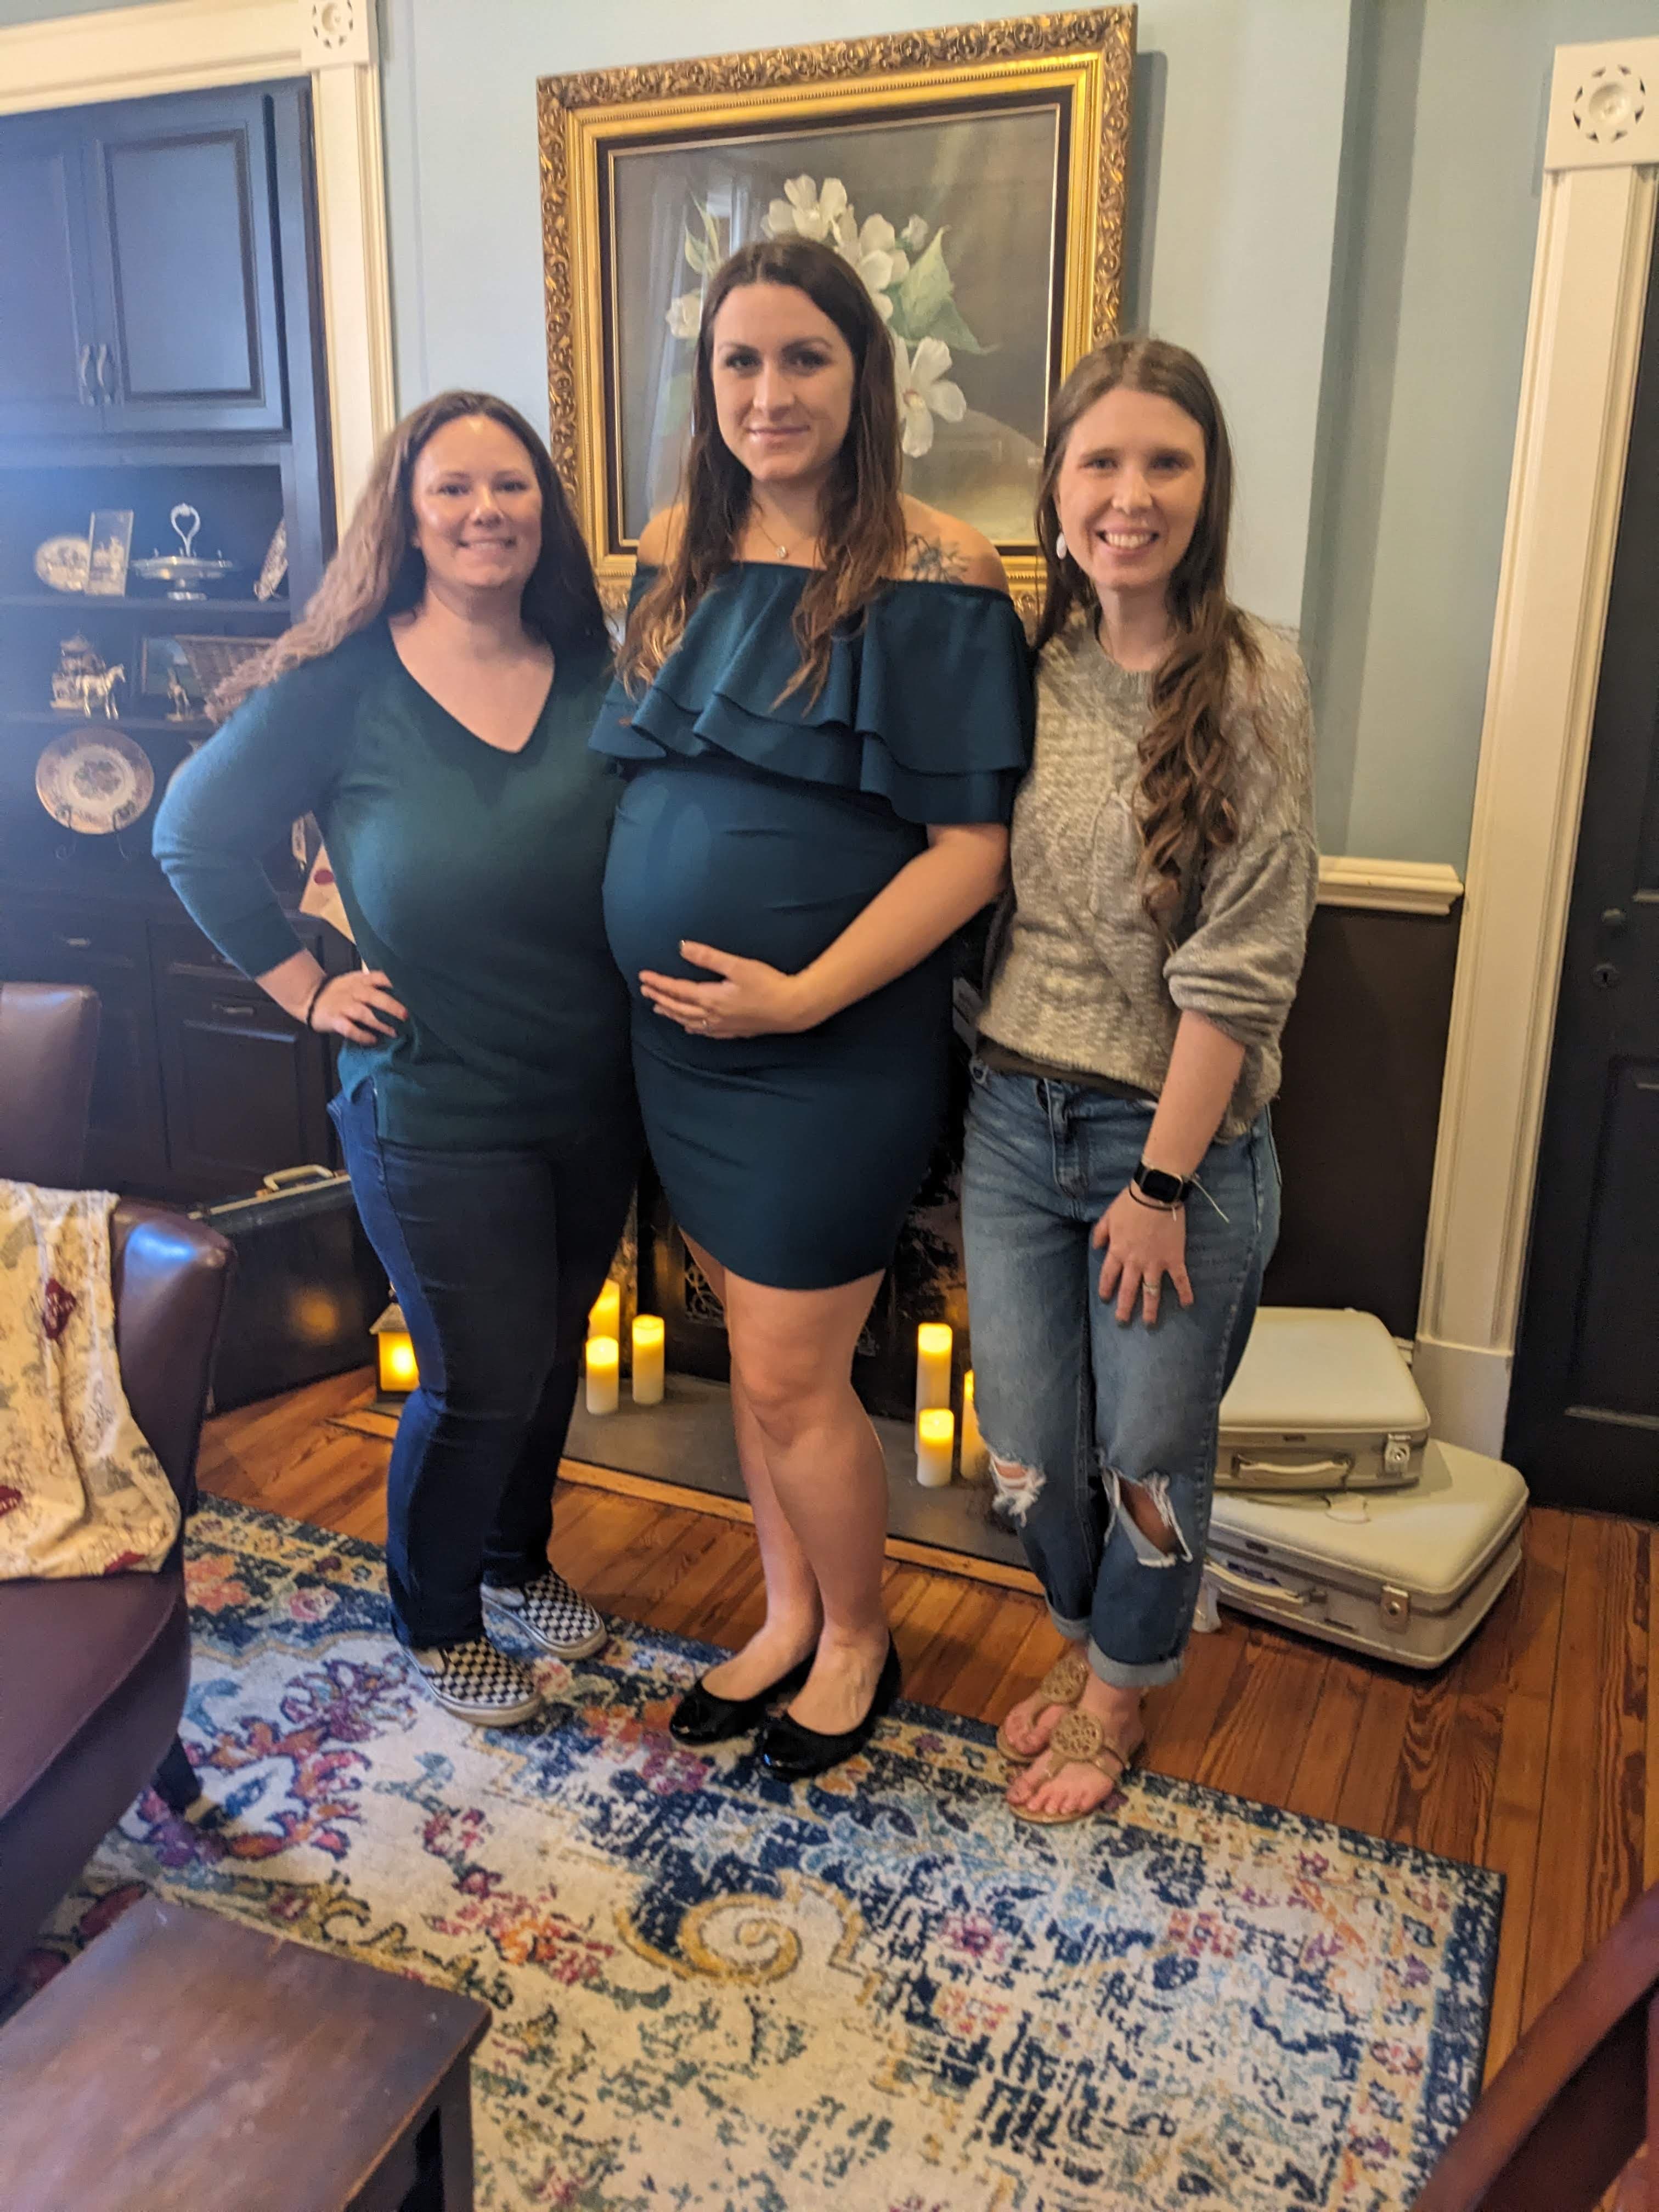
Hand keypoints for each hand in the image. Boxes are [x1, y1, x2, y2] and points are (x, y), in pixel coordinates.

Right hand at [308, 969, 406, 1044]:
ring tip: (395, 1032)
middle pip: (375, 997)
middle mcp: (354, 991)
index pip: (380, 977)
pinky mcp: (334, 1020)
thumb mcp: (356, 981)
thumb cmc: (341, 992)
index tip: (412, 992)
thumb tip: (403, 992)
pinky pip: (349, 1029)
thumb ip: (375, 984)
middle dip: (392, 1006)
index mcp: (361, 980)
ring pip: (364, 1013)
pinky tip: (373, 1040)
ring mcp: (343, 1005)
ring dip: (381, 1023)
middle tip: (406, 1016)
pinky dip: (362, 1035)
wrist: (310, 998)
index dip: (395, 983)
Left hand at [639, 940, 817, 1038]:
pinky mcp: (734, 1031)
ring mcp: (722, 1026)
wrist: (792, 1009)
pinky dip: (692, 1027)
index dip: (658, 983)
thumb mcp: (738, 966)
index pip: (677, 990)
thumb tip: (682, 947)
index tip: (643, 977)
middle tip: (645, 991)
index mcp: (710, 998)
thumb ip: (708, 957)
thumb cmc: (768, 984)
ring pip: (689, 1021)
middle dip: (660, 998)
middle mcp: (712, 1015)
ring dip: (672, 1013)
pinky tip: (690, 1027)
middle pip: (679, 1007)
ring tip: (659, 1008)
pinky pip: (705, 1032)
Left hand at [1091, 1187, 1194, 1325]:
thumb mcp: (1108, 1216)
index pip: (1108, 1276)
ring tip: (1148, 1323)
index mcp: (1118, 1251)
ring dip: (1150, 1309)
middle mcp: (1135, 1262)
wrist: (1156, 1195)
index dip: (1106, 1288)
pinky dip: (1185, 1292)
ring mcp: (1156, 1263)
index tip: (1105, 1299)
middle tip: (1121, 1322)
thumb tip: (1096, 1248)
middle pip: (1128, 1289)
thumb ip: (1100, 1233)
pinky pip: (1180, 1279)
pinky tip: (1187, 1305)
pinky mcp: (1174, 1259)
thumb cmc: (1131, 1203)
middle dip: (1124, 1308)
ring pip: (1152, 1291)